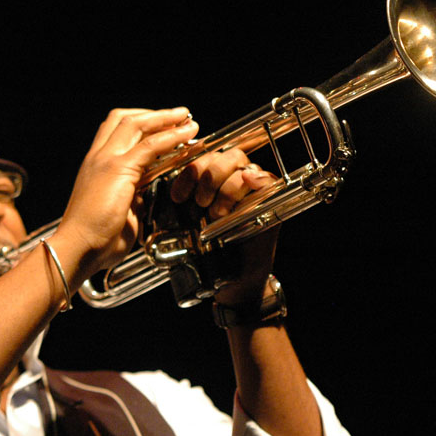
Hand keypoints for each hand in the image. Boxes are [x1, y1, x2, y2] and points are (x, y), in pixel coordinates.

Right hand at [57, 108, 198, 275]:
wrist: (78, 248)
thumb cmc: (95, 239)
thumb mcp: (120, 210)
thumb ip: (132, 197)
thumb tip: (144, 192)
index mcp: (96, 166)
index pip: (116, 131)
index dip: (141, 123)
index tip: (162, 125)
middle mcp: (98, 158)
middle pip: (125, 119)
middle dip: (154, 115)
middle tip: (179, 115)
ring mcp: (106, 161)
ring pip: (136, 124)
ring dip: (165, 119)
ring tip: (187, 118)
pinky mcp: (117, 169)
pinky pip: (150, 146)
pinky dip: (171, 137)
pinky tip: (186, 135)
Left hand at [170, 149, 279, 305]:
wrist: (232, 280)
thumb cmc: (207, 252)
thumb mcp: (183, 224)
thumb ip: (176, 202)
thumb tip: (165, 186)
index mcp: (210, 179)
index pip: (201, 157)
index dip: (189, 171)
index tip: (178, 196)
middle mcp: (233, 178)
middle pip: (223, 155)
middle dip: (208, 175)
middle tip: (200, 203)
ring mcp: (253, 186)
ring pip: (242, 166)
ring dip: (226, 187)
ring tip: (217, 212)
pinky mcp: (270, 199)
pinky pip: (266, 179)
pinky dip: (257, 179)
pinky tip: (249, 183)